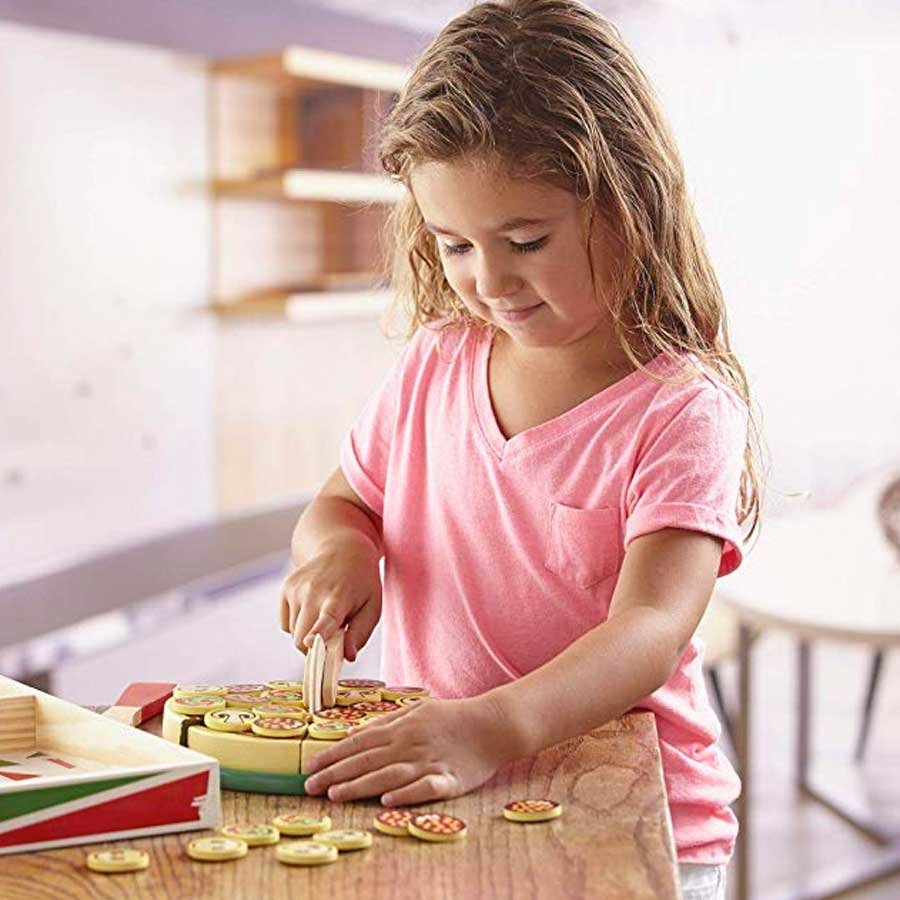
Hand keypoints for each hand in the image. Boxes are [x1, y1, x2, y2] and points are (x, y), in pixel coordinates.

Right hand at [279, 535, 381, 660]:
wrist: (342, 549)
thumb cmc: (361, 583)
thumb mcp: (372, 607)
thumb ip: (360, 634)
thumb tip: (347, 656)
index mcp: (339, 596)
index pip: (327, 618)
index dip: (318, 634)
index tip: (310, 642)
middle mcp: (313, 591)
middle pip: (302, 639)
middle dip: (315, 649)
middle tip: (333, 638)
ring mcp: (296, 588)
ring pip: (293, 633)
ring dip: (308, 634)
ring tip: (325, 616)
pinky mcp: (285, 588)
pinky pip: (285, 623)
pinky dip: (297, 625)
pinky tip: (313, 609)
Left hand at [304, 696, 514, 805]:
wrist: (492, 724)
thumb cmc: (452, 717)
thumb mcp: (417, 709)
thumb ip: (384, 721)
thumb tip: (350, 731)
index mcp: (401, 727)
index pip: (360, 742)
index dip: (334, 754)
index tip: (311, 766)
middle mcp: (410, 744)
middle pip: (367, 760)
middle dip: (336, 773)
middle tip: (310, 787)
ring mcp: (429, 762)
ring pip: (388, 775)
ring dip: (360, 786)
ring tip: (336, 795)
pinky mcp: (449, 780)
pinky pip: (425, 789)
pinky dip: (405, 795)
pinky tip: (387, 802)